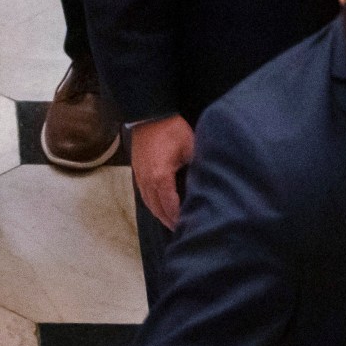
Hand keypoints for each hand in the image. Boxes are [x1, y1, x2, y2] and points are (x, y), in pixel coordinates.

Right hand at [131, 115, 195, 229]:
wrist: (150, 114)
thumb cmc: (171, 129)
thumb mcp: (191, 148)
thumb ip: (198, 169)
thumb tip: (209, 186)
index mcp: (160, 177)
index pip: (171, 206)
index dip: (180, 219)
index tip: (192, 227)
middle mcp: (147, 180)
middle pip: (158, 209)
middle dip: (170, 221)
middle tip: (184, 231)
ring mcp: (140, 176)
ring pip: (149, 203)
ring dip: (160, 214)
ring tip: (173, 223)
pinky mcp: (137, 171)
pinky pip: (144, 194)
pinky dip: (153, 204)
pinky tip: (161, 207)